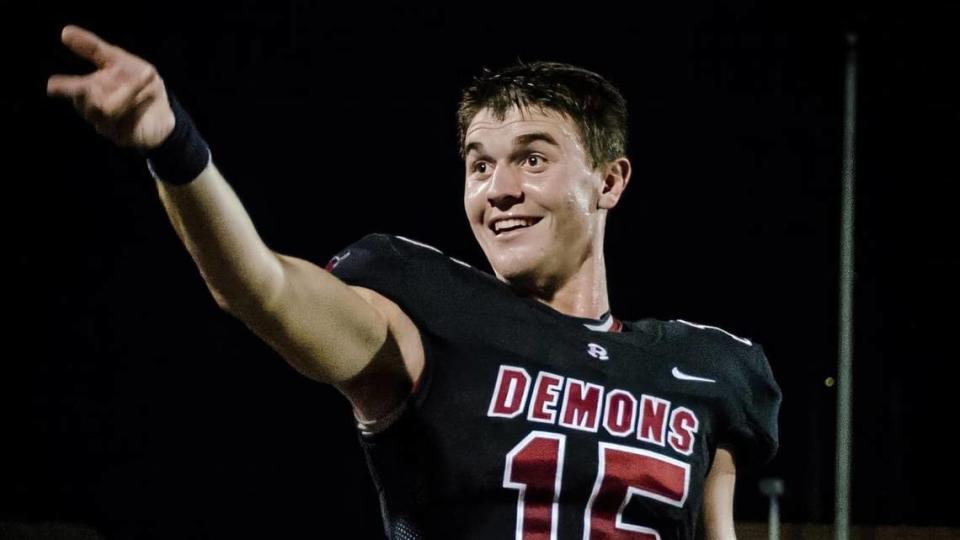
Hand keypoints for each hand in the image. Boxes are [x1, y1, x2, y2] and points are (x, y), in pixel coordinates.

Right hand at [47, 25, 174, 149]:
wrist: (164, 112)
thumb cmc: (138, 85)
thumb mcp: (121, 61)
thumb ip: (94, 48)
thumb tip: (65, 31)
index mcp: (89, 88)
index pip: (71, 87)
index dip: (62, 86)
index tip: (51, 86)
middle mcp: (93, 108)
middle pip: (85, 100)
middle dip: (83, 93)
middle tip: (85, 87)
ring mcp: (106, 124)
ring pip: (106, 109)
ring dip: (128, 91)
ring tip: (147, 77)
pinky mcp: (122, 136)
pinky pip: (124, 121)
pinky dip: (138, 104)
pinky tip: (147, 96)